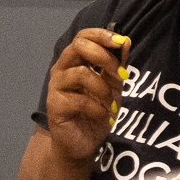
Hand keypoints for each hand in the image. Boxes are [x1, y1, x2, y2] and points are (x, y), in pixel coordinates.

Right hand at [39, 29, 128, 168]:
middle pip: (78, 46)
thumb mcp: (113, 87)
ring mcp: (56, 87)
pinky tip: (102, 116)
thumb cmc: (96, 113)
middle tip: (120, 75)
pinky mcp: (55, 106)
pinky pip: (80, 100)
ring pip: (81, 74)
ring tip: (111, 104)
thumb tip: (125, 42)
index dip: (102, 34)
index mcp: (75, 61)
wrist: (83, 144)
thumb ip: (116, 66)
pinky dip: (97, 108)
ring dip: (103, 89)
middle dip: (104, 57)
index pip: (83, 36)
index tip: (121, 42)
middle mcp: (62, 70)